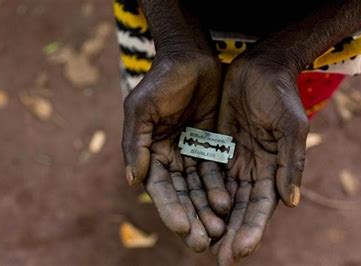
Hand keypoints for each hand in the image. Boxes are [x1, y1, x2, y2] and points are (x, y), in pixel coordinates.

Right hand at [122, 51, 230, 251]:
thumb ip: (135, 143)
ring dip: (207, 210)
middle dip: (191, 218)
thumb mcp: (141, 108)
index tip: (182, 228)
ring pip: (200, 189)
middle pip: (181, 195)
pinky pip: (217, 172)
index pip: (160, 188)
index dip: (170, 209)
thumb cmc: (162, 80)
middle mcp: (171, 157)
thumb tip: (132, 181)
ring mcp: (192, 153)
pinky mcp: (213, 146)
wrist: (191, 57)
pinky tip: (228, 205)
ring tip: (218, 231)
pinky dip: (220, 189)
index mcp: (150, 152)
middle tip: (203, 243)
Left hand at [215, 55, 308, 264]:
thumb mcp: (290, 127)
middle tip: (218, 259)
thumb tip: (291, 202)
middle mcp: (253, 170)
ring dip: (212, 220)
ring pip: (221, 197)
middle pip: (240, 209)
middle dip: (230, 234)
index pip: (261, 207)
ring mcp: (234, 160)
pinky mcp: (217, 147)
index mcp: (273, 170)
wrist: (261, 68)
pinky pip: (206, 175)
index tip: (238, 252)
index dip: (251, 230)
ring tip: (200, 243)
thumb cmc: (281, 96)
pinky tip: (189, 211)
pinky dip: (199, 194)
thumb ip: (292, 163)